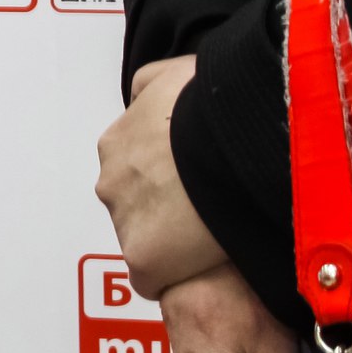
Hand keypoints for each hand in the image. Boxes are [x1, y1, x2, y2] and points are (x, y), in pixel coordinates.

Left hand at [96, 55, 228, 299]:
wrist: (239, 130)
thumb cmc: (218, 100)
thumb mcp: (178, 74)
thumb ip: (154, 86)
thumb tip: (146, 96)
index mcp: (118, 143)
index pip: (138, 174)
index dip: (170, 184)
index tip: (196, 186)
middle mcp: (112, 181)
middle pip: (140, 209)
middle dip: (170, 211)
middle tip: (212, 208)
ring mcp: (124, 220)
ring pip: (148, 242)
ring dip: (175, 241)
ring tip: (218, 232)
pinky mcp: (143, 258)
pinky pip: (155, 278)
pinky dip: (178, 275)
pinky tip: (208, 263)